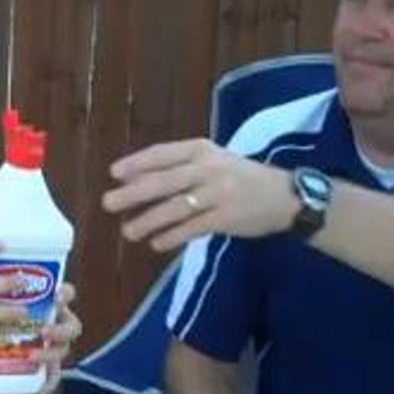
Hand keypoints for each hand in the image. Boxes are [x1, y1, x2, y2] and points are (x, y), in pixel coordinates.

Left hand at [32, 282, 81, 393]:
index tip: (56, 296)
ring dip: (51, 353)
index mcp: (49, 300)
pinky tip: (40, 389)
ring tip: (32, 355)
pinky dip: (49, 381)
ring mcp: (51, 342)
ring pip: (63, 348)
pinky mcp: (45, 361)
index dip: (65, 294)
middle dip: (60, 329)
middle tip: (43, 331)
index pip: (66, 293)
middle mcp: (55, 320)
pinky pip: (53, 373)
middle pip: (71, 325)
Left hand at [102, 139, 298, 250]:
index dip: (137, 163)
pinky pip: (193, 228)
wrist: (286, 197)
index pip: (163, 154)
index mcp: (202, 149)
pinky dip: (172, 236)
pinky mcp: (227, 217)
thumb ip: (178, 168)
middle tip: (108, 203)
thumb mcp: (213, 162)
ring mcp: (219, 193)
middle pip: (165, 181)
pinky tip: (155, 244)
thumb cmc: (240, 178)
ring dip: (148, 220)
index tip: (114, 173)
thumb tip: (133, 181)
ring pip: (176, 207)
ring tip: (127, 232)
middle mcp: (209, 168)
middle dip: (134, 193)